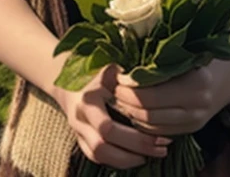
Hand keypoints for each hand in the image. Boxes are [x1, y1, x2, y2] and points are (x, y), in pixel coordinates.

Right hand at [53, 64, 171, 168]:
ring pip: (98, 156)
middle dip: (134, 152)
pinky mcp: (80, 140)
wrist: (68, 79)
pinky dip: (116, 161)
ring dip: (126, 161)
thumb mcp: (111, 69)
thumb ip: (128, 77)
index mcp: (88, 100)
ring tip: (150, 156)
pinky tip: (136, 156)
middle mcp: (80, 118)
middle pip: (103, 147)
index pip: (107, 128)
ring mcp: (78, 131)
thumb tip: (154, 81)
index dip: (135, 138)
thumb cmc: (97, 71)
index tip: (159, 137)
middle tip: (161, 150)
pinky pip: (96, 157)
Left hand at [112, 60, 229, 136]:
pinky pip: (159, 132)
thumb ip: (161, 56)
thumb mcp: (186, 50)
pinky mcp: (191, 129)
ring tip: (120, 99)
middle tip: (113, 89)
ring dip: (131, 114)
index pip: (151, 94)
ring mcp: (194, 121)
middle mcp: (196, 106)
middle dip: (126, 102)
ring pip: (152, 126)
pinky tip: (134, 110)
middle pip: (149, 113)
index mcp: (195, 83)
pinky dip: (142, 123)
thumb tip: (127, 56)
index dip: (129, 87)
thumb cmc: (205, 54)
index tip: (117, 76)